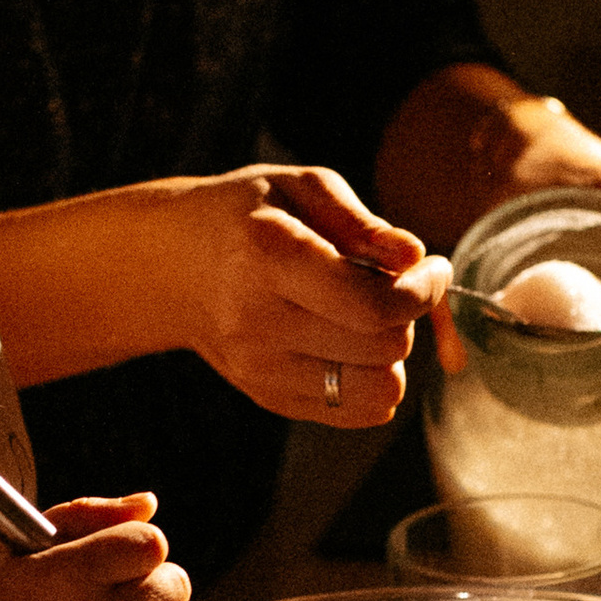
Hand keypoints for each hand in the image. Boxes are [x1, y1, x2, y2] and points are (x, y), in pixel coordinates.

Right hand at [182, 167, 450, 425]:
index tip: (431, 268)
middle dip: (409, 315)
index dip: (424, 291)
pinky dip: (372, 379)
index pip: (373, 304)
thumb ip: (364, 222)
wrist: (169, 268)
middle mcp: (259, 321)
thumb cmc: (245, 217)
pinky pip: (358, 412)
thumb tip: (415, 257)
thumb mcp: (300, 188)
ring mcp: (260, 369)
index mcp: (269, 255)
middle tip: (394, 285)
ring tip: (369, 318)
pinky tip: (352, 342)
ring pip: (379, 392)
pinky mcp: (268, 397)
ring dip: (393, 355)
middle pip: (384, 349)